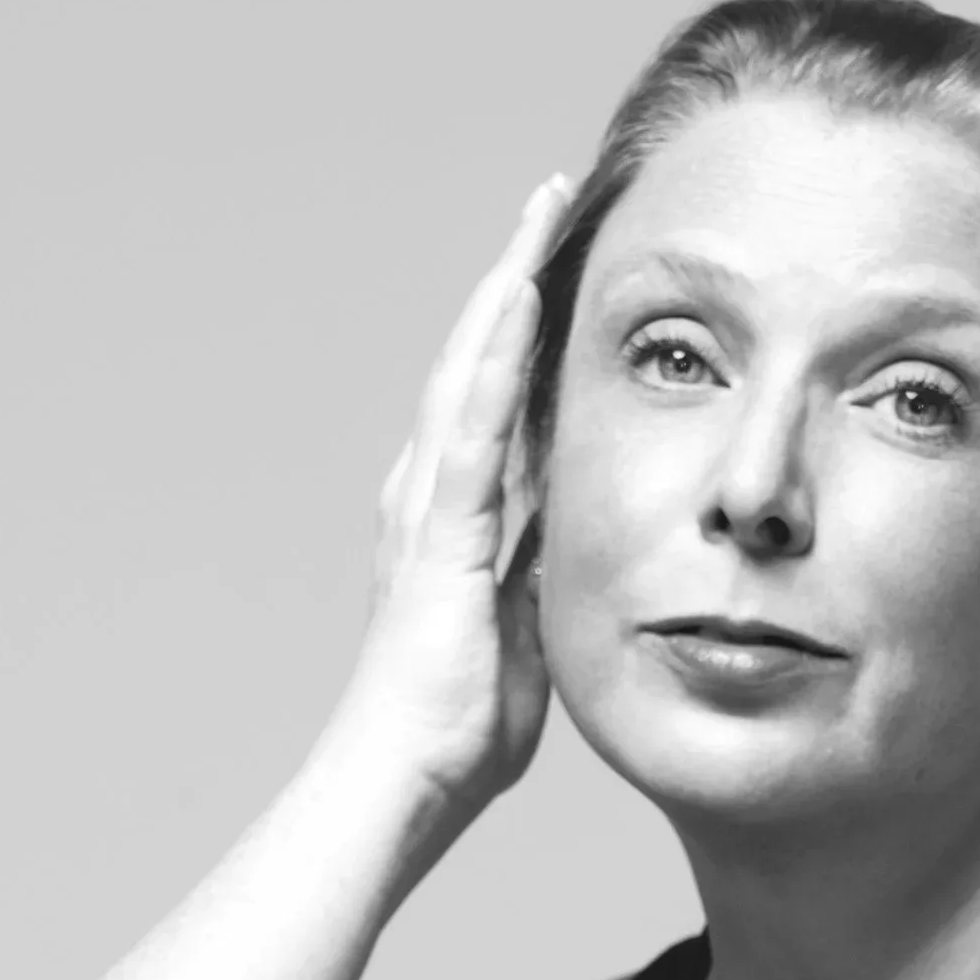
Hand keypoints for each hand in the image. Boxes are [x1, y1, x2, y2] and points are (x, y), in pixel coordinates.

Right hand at [324, 174, 569, 827]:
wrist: (404, 780)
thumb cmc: (455, 730)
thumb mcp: (523, 631)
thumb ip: (539, 576)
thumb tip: (575, 540)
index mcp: (453, 516)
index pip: (498, 400)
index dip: (528, 329)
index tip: (564, 263)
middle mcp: (426, 491)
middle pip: (477, 358)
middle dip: (515, 276)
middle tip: (553, 199)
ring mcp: (426, 503)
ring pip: (470, 367)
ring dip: (506, 285)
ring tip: (542, 210)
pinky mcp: (437, 527)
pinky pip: (470, 421)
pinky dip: (494, 353)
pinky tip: (518, 292)